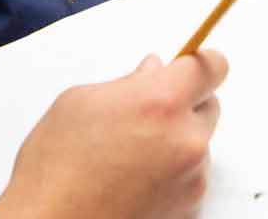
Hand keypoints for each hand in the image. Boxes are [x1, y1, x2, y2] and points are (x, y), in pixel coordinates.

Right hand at [0, 50, 227, 218]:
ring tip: (130, 155)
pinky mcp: (189, 209)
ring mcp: (192, 179)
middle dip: (183, 104)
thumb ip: (127, 82)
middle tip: (143, 114)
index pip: (212, 67)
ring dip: (176, 141)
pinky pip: (191, 178)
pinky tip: (134, 180)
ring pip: (198, 144)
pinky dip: (172, 175)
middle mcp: (186, 140)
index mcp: (162, 102)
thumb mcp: (80, 103)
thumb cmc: (55, 170)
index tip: (186, 66)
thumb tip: (151, 71)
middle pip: (209, 106)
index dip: (198, 64)